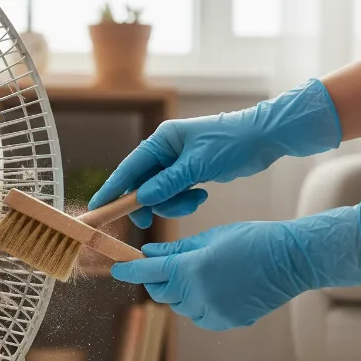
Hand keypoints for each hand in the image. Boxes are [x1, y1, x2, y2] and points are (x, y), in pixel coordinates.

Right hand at [88, 78, 341, 227]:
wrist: (263, 138)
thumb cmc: (231, 142)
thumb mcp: (197, 165)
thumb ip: (168, 183)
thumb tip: (142, 199)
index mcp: (161, 140)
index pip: (129, 168)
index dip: (112, 188)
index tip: (98, 207)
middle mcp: (165, 151)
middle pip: (142, 185)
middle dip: (150, 203)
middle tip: (149, 222)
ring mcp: (177, 163)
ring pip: (160, 194)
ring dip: (173, 204)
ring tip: (195, 200)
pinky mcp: (189, 173)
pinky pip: (175, 194)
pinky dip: (185, 200)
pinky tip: (202, 194)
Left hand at [111, 205, 360, 330]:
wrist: (293, 259)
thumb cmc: (252, 239)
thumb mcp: (209, 238)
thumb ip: (175, 250)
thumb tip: (149, 254)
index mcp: (192, 270)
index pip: (147, 272)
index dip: (129, 269)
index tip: (118, 267)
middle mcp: (199, 295)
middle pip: (160, 292)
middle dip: (157, 279)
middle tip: (164, 264)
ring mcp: (213, 312)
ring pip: (179, 305)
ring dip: (178, 291)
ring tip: (199, 273)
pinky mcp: (226, 322)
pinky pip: (199, 315)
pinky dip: (197, 303)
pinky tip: (214, 287)